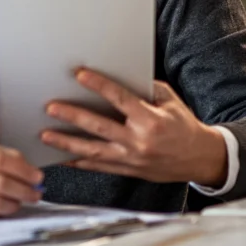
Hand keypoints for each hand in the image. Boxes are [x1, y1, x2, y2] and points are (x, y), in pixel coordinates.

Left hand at [40, 68, 227, 185]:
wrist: (200, 158)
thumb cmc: (183, 126)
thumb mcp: (170, 102)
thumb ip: (145, 89)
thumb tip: (119, 75)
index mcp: (151, 120)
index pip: (120, 99)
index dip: (99, 85)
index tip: (80, 74)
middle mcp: (139, 141)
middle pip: (99, 127)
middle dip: (73, 116)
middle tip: (51, 107)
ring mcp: (131, 159)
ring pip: (92, 151)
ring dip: (66, 143)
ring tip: (45, 135)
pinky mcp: (127, 170)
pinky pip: (97, 167)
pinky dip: (76, 162)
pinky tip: (59, 157)